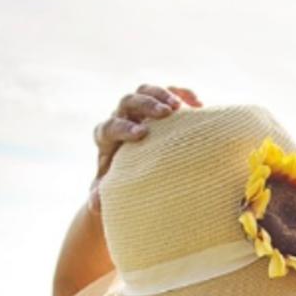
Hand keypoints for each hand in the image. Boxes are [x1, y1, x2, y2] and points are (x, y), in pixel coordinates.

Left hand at [89, 83, 201, 211]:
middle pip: (128, 101)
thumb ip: (102, 194)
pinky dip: (183, 94)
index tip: (140, 135)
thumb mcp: (111, 190)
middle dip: (146, 105)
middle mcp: (121, 117)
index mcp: (107, 136)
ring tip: (180, 107)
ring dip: (163, 94)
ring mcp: (141, 109)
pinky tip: (199, 104)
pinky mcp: (160, 104)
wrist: (136, 168)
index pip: (109, 126)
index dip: (123, 128)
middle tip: (164, 113)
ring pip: (146, 91)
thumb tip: (96, 205)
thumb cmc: (122, 181)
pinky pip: (170, 91)